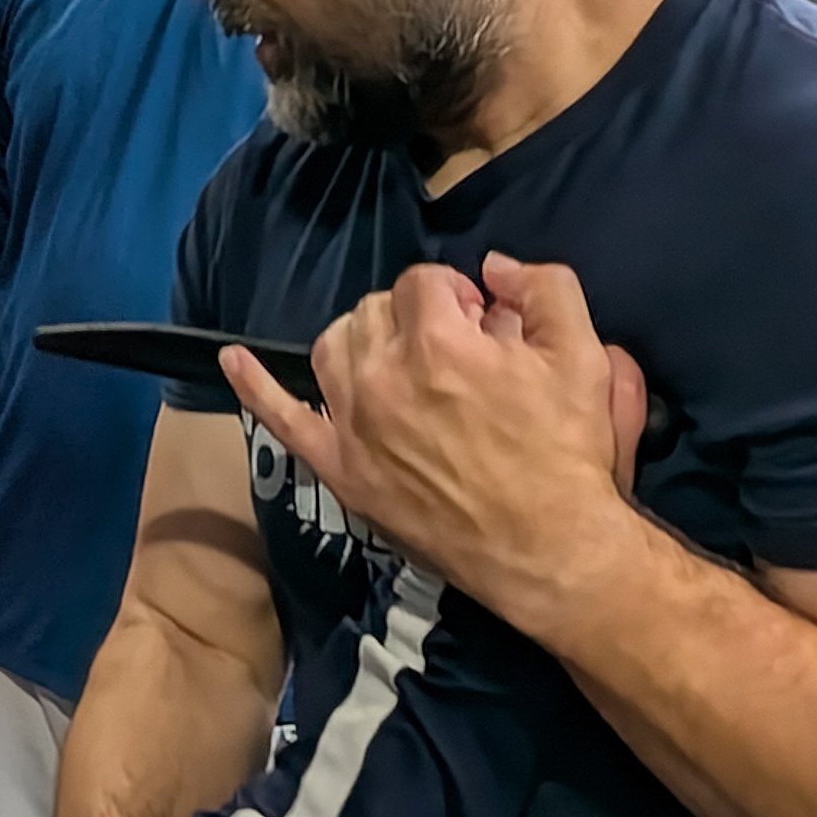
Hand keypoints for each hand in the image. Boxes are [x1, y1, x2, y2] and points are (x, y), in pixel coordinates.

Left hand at [221, 255, 647, 638]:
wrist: (548, 549)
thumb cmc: (567, 454)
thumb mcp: (584, 355)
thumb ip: (543, 288)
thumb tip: (494, 267)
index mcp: (439, 341)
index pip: (424, 282)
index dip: (458, 299)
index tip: (484, 329)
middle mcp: (383, 376)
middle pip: (374, 311)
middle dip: (414, 319)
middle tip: (455, 356)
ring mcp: (353, 425)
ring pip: (332, 348)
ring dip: (364, 342)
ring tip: (402, 365)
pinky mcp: (341, 469)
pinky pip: (282, 419)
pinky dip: (254, 386)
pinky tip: (233, 360)